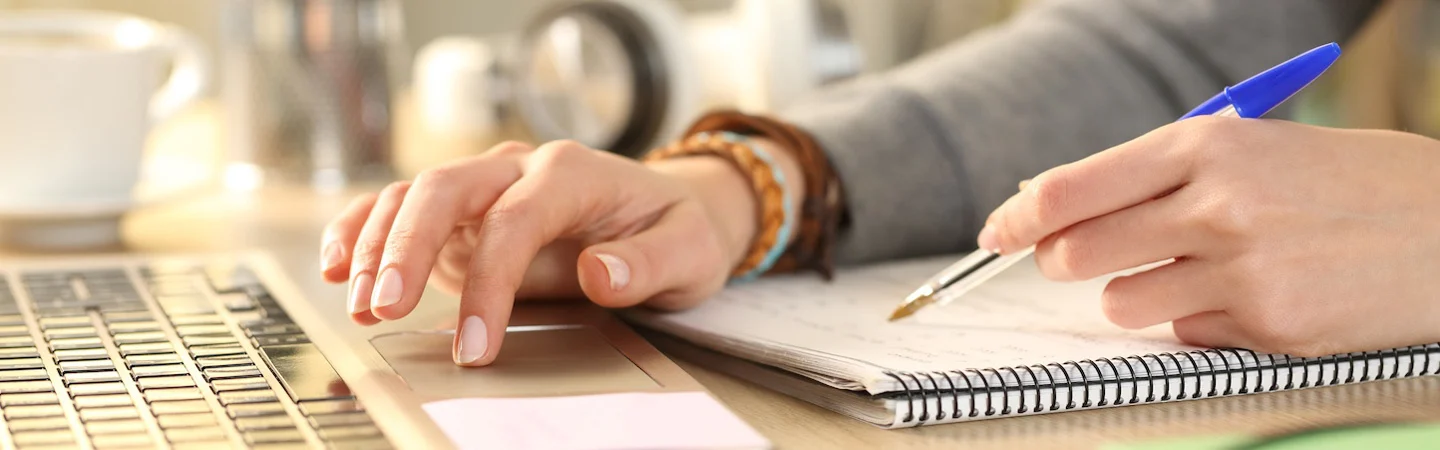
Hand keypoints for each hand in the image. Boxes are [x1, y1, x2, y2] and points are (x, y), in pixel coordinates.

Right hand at [317, 139, 801, 365]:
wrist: (667, 213)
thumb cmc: (676, 231)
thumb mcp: (687, 251)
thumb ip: (647, 264)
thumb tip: (598, 273)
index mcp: (570, 172)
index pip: (514, 220)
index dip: (488, 282)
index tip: (476, 343)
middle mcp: (518, 170)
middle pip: (445, 189)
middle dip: (406, 246)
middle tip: (385, 306)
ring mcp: (486, 189)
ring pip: (414, 196)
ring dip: (378, 245)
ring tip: (361, 301)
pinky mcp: (464, 216)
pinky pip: (403, 210)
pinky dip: (365, 230)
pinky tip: (339, 263)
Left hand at [978, 117, 1439, 355]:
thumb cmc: (1339, 184)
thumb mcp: (1251, 150)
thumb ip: (1155, 174)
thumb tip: (1050, 205)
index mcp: (1208, 145)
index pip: (1073, 188)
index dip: (1020, 216)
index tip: (997, 232)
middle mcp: (1219, 205)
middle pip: (1077, 252)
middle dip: (1066, 261)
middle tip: (1085, 257)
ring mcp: (1245, 272)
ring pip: (1121, 303)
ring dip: (1141, 294)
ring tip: (1202, 271)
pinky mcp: (1270, 330)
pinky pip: (1186, 336)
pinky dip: (1203, 323)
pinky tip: (1256, 297)